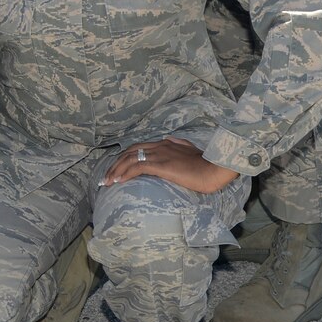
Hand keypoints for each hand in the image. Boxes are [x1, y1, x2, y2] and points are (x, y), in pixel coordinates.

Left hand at [100, 137, 240, 194]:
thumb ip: (180, 144)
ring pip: (130, 159)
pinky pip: (138, 166)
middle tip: (106, 178)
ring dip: (116, 170)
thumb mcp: (191, 150)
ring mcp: (160, 154)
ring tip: (108, 182)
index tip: (116, 168)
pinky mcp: (161, 164)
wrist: (215, 169)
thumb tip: (170, 139)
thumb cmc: (206, 164)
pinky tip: (119, 180)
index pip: (138, 148)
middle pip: (129, 152)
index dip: (125, 158)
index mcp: (165, 144)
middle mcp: (160, 146)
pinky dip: (126, 173)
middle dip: (115, 164)